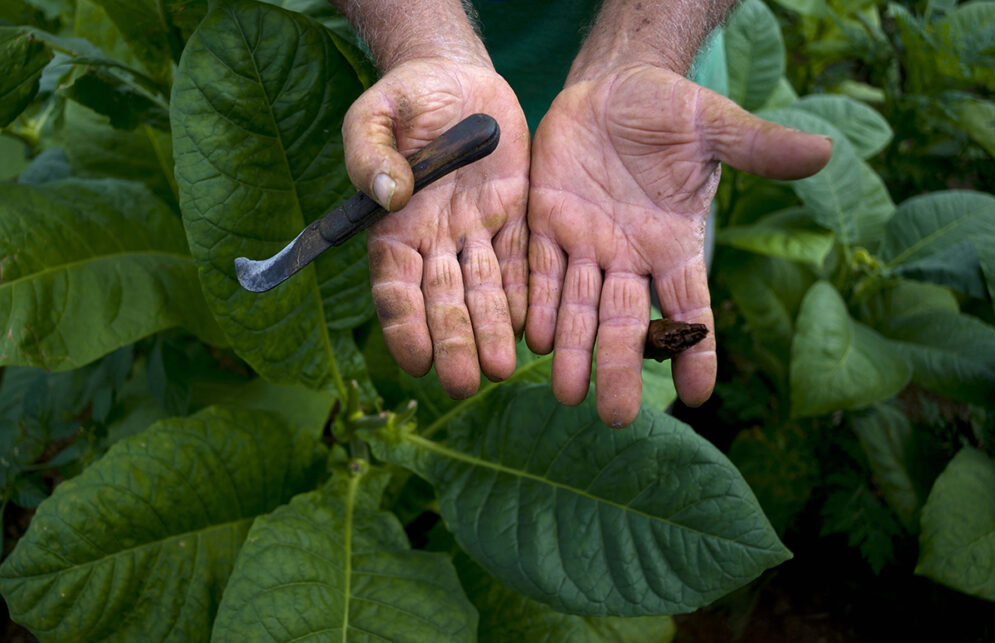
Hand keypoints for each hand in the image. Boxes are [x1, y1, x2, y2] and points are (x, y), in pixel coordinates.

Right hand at [343, 59, 529, 398]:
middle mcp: (435, 241)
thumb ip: (372, 153)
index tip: (416, 361)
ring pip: (485, 291)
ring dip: (492, 331)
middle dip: (454, 343)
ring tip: (502, 370)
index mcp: (393, 226)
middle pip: (443, 302)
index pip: (395, 288)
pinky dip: (525, 296)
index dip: (404, 325)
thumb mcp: (377, 114)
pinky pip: (521, 262)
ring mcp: (476, 232)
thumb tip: (388, 196)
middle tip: (467, 383)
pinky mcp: (514, 217)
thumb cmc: (405, 96)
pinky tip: (533, 329)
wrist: (456, 75)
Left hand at [526, 64, 831, 426]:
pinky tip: (532, 340)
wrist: (612, 85)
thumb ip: (758, 145)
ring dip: (574, 350)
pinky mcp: (546, 222)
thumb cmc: (669, 108)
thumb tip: (825, 152)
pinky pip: (538, 269)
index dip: (697, 349)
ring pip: (579, 307)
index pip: (690, 307)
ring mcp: (586, 243)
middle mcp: (629, 255)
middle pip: (627, 323)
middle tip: (614, 417)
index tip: (698, 394)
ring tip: (567, 393)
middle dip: (621, 367)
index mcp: (673, 242)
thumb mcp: (713, 124)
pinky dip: (536, 303)